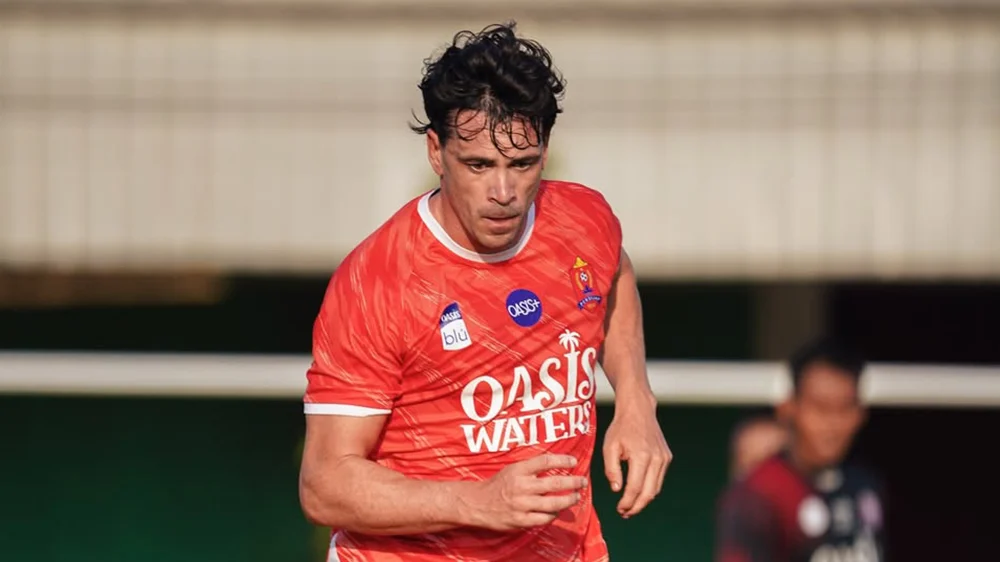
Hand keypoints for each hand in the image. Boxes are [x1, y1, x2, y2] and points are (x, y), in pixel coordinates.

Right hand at [464, 454, 586, 530]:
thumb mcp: (511, 469)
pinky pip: (544, 518)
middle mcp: (521, 486)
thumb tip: (553, 462)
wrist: (477, 504)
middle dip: (573, 483)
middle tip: (583, 481)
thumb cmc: (497, 485)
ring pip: (553, 503)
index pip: (545, 461)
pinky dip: (553, 515)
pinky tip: (557, 511)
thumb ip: (530, 467)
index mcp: (518, 470)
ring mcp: (522, 505)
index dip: (563, 461)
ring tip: (576, 497)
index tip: (574, 462)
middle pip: (554, 483)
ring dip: (568, 500)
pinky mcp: (521, 520)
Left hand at [603, 398, 672, 518]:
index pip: (635, 488)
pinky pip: (659, 479)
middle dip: (637, 506)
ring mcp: (664, 458)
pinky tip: (638, 492)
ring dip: (644, 500)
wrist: (638, 411)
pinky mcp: (667, 457)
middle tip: (625, 514)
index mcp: (641, 456)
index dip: (627, 502)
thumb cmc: (621, 428)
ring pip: (656, 488)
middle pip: (649, 492)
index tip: (619, 509)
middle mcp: (656, 459)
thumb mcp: (609, 446)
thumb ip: (611, 469)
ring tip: (631, 507)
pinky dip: (649, 489)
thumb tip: (616, 489)